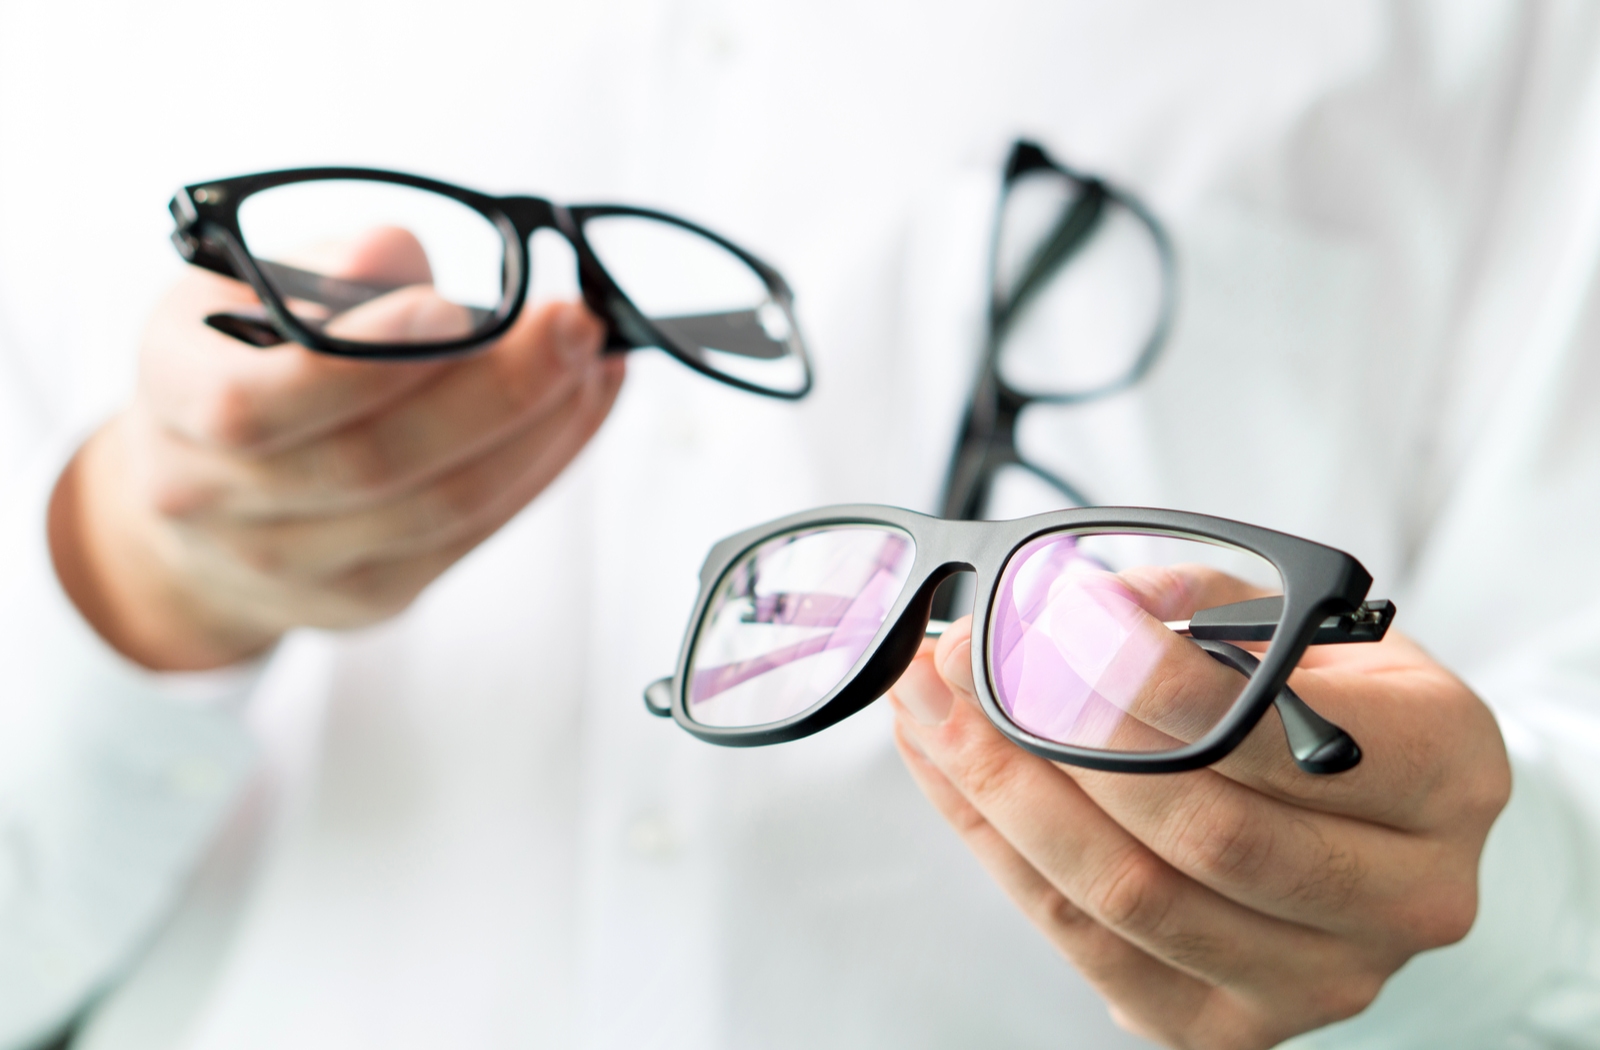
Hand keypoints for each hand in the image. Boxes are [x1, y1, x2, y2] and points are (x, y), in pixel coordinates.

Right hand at [50, 230, 624, 669]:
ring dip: (540, 431)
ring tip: (593, 363)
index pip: (261, 403)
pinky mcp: (370, 596)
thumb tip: (401, 259)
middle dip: (495, 389)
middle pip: (377, 462)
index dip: (362, 359)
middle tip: (570, 326)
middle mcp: (221, 502)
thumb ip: (324, 267)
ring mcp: (297, 567)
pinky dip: (543, 465)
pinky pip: (475, 534)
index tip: (450, 304)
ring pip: (443, 508)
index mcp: (173, 405)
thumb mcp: (242, 288)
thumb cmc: (233, 366)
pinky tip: (581, 407)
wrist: (198, 508)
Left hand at [888, 584, 1508, 1048]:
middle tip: (957, 661)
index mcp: (1446, 770)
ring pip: (1128, 899)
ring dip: (1001, 795)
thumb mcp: (1306, 629)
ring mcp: (1323, 978)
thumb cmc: (1338, 712)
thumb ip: (1201, 605)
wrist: (1379, 830)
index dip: (1144, 679)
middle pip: (1198, 831)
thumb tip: (1071, 602)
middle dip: (1053, 736)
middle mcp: (1407, 893)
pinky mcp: (1235, 1027)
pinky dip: (1000, 851)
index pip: (1272, 734)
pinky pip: (1088, 946)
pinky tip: (952, 774)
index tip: (1047, 617)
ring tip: (930, 710)